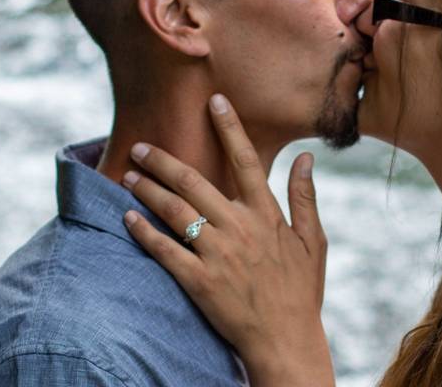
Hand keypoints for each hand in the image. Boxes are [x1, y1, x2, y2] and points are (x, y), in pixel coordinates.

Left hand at [121, 93, 333, 386]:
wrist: (286, 340)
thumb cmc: (301, 291)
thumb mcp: (313, 242)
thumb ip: (305, 197)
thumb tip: (307, 158)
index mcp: (266, 215)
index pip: (247, 161)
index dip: (230, 128)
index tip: (214, 101)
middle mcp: (239, 228)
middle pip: (195, 182)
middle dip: (163, 160)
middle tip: (140, 145)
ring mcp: (217, 254)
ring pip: (175, 211)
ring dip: (148, 190)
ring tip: (128, 175)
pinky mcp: (198, 281)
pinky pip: (165, 251)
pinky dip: (144, 232)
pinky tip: (127, 218)